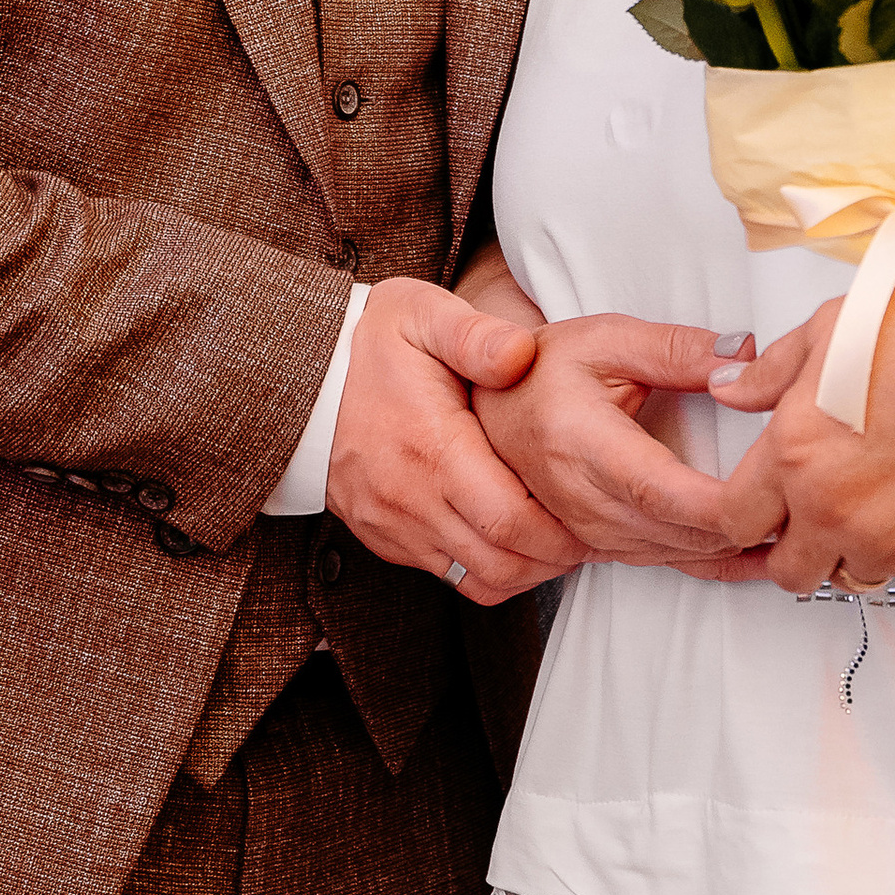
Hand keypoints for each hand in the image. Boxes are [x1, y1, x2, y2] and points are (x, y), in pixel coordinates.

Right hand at [325, 274, 586, 604]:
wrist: (302, 375)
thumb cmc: (373, 341)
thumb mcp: (423, 313)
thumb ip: (476, 333)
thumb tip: (522, 354)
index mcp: (431, 448)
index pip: (511, 520)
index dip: (563, 531)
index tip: (593, 515)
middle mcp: (410, 499)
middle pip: (502, 562)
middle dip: (556, 557)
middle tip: (590, 533)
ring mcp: (393, 525)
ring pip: (477, 581)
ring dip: (527, 569)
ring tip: (559, 539)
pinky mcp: (384, 538)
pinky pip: (448, 575)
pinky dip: (490, 567)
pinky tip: (514, 537)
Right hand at [474, 314, 785, 571]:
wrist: (489, 404)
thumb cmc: (546, 368)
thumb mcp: (607, 337)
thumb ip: (677, 349)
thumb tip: (742, 357)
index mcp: (577, 440)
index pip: (655, 488)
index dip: (715, 503)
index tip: (768, 495)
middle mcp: (575, 495)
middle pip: (671, 531)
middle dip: (740, 527)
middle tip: (804, 506)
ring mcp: (582, 528)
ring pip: (669, 554)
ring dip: (730, 548)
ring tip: (793, 527)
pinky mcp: (592, 544)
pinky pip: (658, 564)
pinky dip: (710, 564)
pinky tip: (754, 558)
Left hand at [709, 284, 894, 593]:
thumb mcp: (831, 329)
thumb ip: (771, 371)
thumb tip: (732, 389)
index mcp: (794, 453)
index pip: (735, 519)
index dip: (746, 512)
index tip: (760, 505)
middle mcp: (832, 508)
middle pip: (786, 570)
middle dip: (794, 548)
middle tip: (816, 515)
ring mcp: (886, 540)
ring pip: (847, 574)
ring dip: (852, 549)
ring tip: (879, 501)